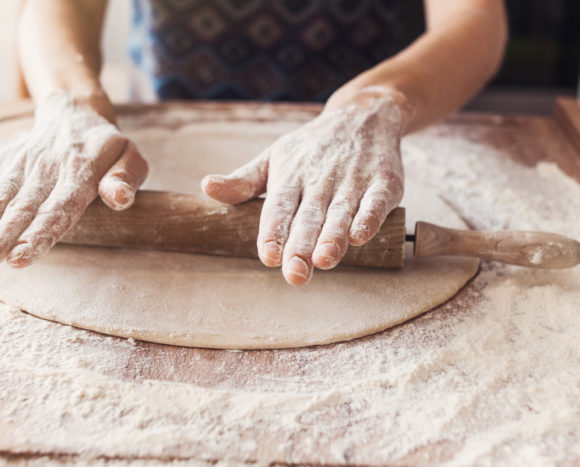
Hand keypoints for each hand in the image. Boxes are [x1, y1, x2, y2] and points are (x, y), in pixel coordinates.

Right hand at [0, 92, 147, 269]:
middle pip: (22, 208)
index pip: (58, 208)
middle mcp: (47, 168)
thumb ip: (126, 178)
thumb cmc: (106, 149)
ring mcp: (22, 164)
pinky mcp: (4, 162)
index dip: (38, 234)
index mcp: (80, 172)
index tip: (19, 257)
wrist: (73, 114)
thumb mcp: (130, 157)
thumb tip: (119, 198)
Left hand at [202, 89, 406, 285]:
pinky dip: (370, 218)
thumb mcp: (273, 158)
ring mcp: (353, 182)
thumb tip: (207, 188)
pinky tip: (360, 236)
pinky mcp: (384, 182)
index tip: (268, 256)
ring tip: (324, 260)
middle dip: (301, 246)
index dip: (273, 232)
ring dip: (333, 236)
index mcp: (289, 179)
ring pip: (340, 213)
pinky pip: (376, 202)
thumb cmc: (311, 148)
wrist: (363, 115)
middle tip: (295, 273)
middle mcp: (319, 182)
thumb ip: (244, 182)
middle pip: (308, 218)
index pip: (278, 209)